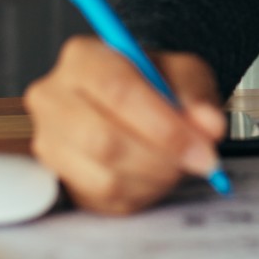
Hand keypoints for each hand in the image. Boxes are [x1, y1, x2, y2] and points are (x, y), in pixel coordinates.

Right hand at [24, 37, 226, 214]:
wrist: (129, 105)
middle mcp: (53, 98)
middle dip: (161, 157)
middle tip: (200, 162)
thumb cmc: (152, 84)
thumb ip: (197, 94)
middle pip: (103, 140)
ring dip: (155, 178)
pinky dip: (142, 193)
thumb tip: (208, 126)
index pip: (117, 90)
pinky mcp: (59, 178)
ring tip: (177, 164)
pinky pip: (105, 199)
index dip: (163, 125)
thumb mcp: (183, 72)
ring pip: (105, 177)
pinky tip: (155, 176)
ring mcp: (49, 142)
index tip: (201, 145)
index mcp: (83, 58)